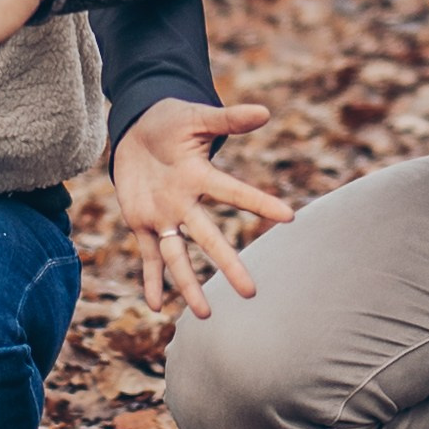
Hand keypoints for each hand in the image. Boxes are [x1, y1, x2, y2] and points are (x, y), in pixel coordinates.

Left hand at [111, 98, 294, 319]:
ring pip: (178, 256)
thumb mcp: (197, 118)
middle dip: (228, 265)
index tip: (290, 217)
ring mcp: (164, 216)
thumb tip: (265, 112)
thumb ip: (227, 119)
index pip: (234, 192)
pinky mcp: (141, 222)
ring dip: (189, 285)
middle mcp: (186, 203)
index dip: (260, 203)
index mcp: (200, 176)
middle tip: (250, 293)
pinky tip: (154, 306)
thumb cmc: (172, 122)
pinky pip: (148, 255)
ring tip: (205, 315)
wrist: (138, 130)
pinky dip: (150, 280)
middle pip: (209, 238)